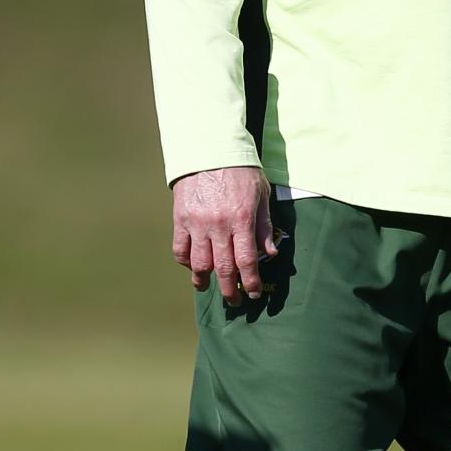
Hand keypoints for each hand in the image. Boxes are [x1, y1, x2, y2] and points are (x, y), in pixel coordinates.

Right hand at [171, 166, 278, 304]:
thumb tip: (270, 254)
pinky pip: (180, 249)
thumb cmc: (240, 170)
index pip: (247, 261)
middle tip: (233, 301)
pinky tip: (192, 266)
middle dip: (229, 290)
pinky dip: (186, 262)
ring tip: (207, 287)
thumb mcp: (261, 194)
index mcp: (242, 219)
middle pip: (223, 268)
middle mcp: (219, 225)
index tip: (253, 294)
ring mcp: (197, 223)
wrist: (208, 148)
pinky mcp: (180, 218)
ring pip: (199, 263)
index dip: (250, 282)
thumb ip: (264, 225)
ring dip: (204, 280)